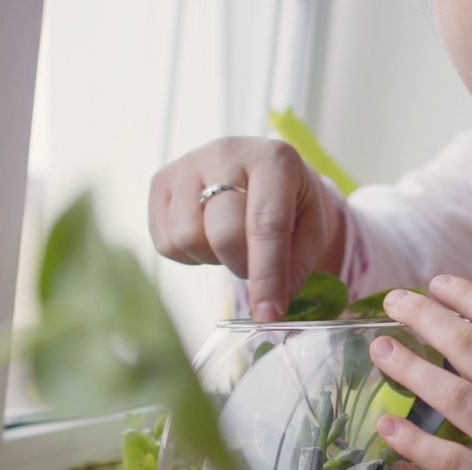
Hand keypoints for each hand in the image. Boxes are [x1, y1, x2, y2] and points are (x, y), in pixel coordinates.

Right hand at [148, 137, 345, 320]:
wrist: (260, 172)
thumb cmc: (290, 203)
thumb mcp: (311, 229)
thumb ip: (297, 266)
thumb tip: (271, 307)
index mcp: (274, 159)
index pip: (266, 225)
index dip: (267, 276)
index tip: (268, 315)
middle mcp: (226, 152)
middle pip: (223, 234)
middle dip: (242, 266)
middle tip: (255, 263)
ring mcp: (188, 164)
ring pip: (188, 238)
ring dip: (213, 257)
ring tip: (230, 242)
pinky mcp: (161, 181)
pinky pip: (165, 241)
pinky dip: (190, 254)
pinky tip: (208, 237)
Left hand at [369, 275, 471, 469]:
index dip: (466, 297)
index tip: (436, 284)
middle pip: (470, 348)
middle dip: (425, 318)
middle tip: (393, 302)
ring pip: (452, 395)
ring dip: (410, 369)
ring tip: (381, 351)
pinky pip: (447, 459)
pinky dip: (413, 441)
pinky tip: (387, 423)